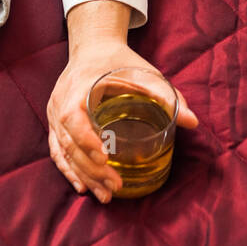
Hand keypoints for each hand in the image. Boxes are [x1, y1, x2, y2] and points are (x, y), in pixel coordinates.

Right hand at [48, 0, 197, 201]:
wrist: (93, 49)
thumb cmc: (119, 61)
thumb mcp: (144, 73)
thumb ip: (167, 95)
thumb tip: (193, 121)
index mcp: (77, 88)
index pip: (73, 118)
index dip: (86, 140)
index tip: (104, 157)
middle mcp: (60, 104)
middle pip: (69, 143)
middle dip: (91, 168)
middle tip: (114, 186)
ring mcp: (54, 116)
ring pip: (63, 152)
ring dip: (83, 176)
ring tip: (105, 196)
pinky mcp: (56, 125)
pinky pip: (57, 152)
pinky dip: (69, 171)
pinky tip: (83, 188)